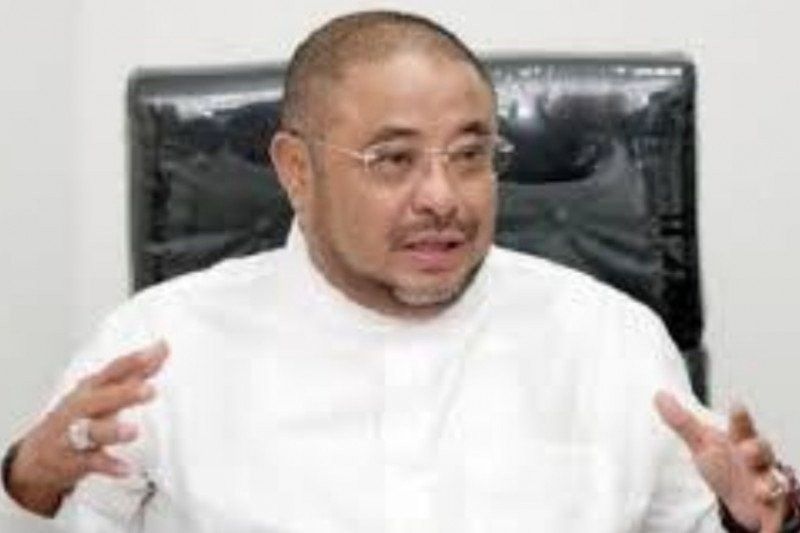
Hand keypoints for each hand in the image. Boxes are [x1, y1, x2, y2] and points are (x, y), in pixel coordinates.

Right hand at [6, 341, 168, 516]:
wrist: (39, 455)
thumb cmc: (80, 415)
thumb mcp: (105, 389)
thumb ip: (136, 371)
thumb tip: (163, 347)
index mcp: (92, 388)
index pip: (113, 370)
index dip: (134, 361)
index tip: (157, 351)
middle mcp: (81, 407)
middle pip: (100, 398)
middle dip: (124, 394)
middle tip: (150, 390)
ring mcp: (74, 433)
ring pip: (92, 430)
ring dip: (113, 430)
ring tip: (133, 431)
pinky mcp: (73, 460)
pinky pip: (91, 462)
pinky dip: (108, 465)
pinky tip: (126, 469)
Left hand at [655, 391, 787, 532]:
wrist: (744, 499)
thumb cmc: (724, 463)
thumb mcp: (703, 444)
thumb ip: (683, 422)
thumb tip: (659, 395)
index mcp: (740, 439)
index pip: (741, 426)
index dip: (740, 417)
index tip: (737, 406)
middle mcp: (757, 458)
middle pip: (761, 450)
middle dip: (756, 449)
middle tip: (746, 450)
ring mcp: (766, 480)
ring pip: (772, 479)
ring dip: (768, 483)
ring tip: (761, 489)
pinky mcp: (770, 503)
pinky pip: (774, 507)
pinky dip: (771, 508)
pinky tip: (764, 505)